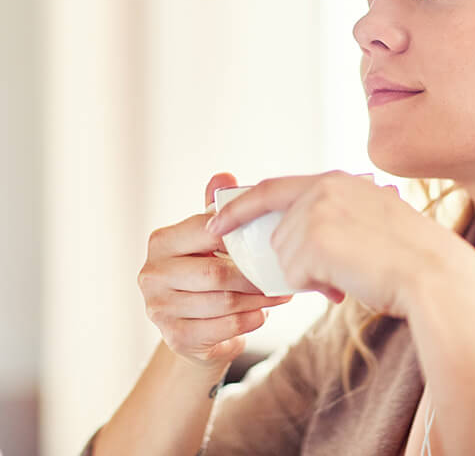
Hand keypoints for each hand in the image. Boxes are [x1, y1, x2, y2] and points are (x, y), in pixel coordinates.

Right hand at [137, 172, 293, 368]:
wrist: (194, 326)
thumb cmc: (206, 271)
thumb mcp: (209, 238)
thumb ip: (215, 209)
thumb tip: (224, 176)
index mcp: (161, 242)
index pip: (206, 232)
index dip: (240, 235)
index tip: (271, 237)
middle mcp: (152, 274)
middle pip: (215, 273)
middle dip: (254, 275)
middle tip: (283, 272)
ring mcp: (159, 309)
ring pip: (224, 302)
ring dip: (259, 299)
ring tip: (281, 293)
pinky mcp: (175, 338)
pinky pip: (223, 328)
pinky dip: (249, 321)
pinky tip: (262, 313)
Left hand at [205, 170, 470, 317]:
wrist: (432, 274)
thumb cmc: (410, 257)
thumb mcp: (373, 220)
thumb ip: (338, 217)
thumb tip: (301, 238)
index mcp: (338, 180)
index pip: (274, 188)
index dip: (241, 206)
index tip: (217, 222)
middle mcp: (323, 188)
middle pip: (278, 232)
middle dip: (295, 260)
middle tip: (335, 273)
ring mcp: (317, 211)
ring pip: (284, 256)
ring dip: (310, 275)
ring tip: (350, 276)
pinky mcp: (314, 238)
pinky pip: (292, 274)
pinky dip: (314, 286)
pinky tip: (345, 283)